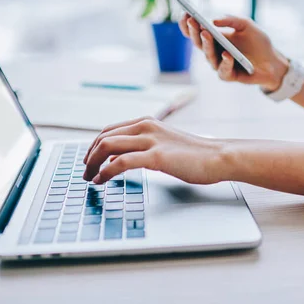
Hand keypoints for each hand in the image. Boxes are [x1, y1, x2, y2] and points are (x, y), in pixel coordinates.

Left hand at [83, 117, 225, 184]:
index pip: (109, 130)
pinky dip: (105, 172)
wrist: (218, 157)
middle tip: (85, 172)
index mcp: (148, 122)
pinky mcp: (156, 156)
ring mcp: (150, 140)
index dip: (94, 146)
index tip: (89, 160)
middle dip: (89, 155)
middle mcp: (146, 127)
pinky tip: (101, 180)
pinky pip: (120, 162)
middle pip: (104, 137)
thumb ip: (144, 147)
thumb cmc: (196, 154)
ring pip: (107, 146)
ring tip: (89, 178)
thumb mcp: (165, 143)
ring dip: (93, 163)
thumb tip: (119, 159)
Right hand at [179, 14, 288, 91]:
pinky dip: (225, 62)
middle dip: (194, 31)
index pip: (196, 31)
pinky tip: (226, 54)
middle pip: (198, 43)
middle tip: (192, 20)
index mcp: (215, 38)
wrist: (273, 61)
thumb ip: (232, 19)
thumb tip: (213, 20)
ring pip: (209, 56)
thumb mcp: (247, 24)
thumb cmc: (258, 42)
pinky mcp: (229, 75)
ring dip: (206, 44)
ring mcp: (220, 64)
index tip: (185, 13)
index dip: (188, 24)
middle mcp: (214, 52)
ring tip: (206, 33)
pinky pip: (223, 70)